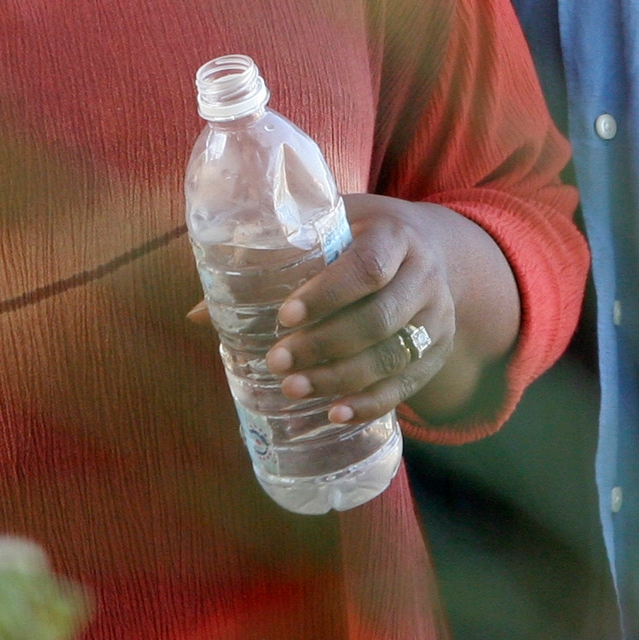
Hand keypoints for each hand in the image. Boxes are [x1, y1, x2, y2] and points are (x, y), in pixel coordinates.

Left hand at [268, 195, 476, 425]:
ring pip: (393, 356)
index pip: (367, 267)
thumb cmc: (360, 236)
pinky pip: (408, 384)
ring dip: (340, 379)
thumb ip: (273, 259)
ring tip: (292, 389)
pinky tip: (335, 413)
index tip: (283, 316)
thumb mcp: (329, 226)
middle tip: (277, 361)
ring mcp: (438, 315)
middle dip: (324, 345)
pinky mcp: (438, 349)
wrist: (431, 247)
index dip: (326, 294)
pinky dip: (371, 402)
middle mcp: (424, 274)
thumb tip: (200, 314)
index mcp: (395, 234)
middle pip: (379, 319)